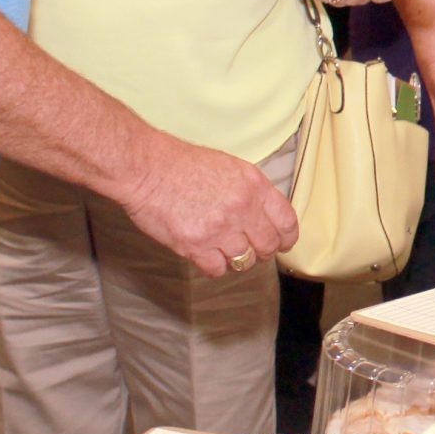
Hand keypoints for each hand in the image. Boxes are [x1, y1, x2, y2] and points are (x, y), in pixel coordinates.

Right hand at [114, 136, 299, 277]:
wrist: (147, 168)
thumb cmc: (184, 165)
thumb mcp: (230, 167)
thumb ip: (252, 192)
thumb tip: (265, 216)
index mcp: (254, 186)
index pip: (286, 221)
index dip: (287, 237)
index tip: (283, 243)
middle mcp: (242, 209)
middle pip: (268, 245)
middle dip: (262, 251)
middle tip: (251, 249)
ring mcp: (219, 229)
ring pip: (245, 261)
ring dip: (237, 259)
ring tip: (225, 249)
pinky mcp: (195, 245)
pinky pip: (218, 269)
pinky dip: (214, 266)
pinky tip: (207, 255)